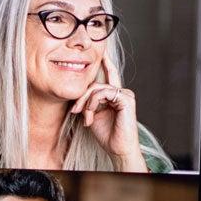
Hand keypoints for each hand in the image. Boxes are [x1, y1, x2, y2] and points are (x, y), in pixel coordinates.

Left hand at [70, 55, 146, 171]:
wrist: (117, 148)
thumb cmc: (106, 134)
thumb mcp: (92, 115)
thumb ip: (88, 101)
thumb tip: (78, 94)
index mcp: (114, 95)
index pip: (108, 75)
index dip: (105, 63)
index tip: (100, 52)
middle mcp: (121, 92)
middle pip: (96, 84)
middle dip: (81, 97)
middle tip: (74, 111)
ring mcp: (125, 95)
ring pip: (98, 88)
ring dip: (86, 103)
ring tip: (85, 117)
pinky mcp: (126, 99)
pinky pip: (104, 93)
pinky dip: (93, 103)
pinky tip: (91, 114)